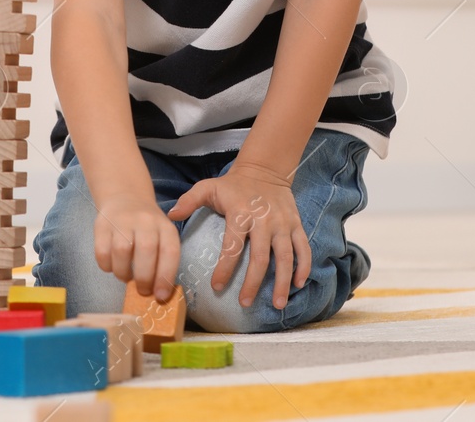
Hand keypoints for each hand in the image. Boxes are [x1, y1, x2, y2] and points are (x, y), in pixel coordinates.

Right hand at [94, 193, 181, 301]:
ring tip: (126, 277)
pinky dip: (107, 266)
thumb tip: (159, 294)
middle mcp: (146, 221)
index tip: (160, 296)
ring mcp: (123, 221)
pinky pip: (102, 251)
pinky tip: (112, 266)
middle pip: (146, 251)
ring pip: (122, 251)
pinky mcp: (102, 224)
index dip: (165, 276)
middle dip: (144, 278)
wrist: (126, 198)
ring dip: (123, 272)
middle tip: (142, 291)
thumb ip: (163, 261)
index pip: (170, 251)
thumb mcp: (162, 237)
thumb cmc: (147, 228)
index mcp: (165, 227)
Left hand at [167, 162, 310, 309]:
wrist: (265, 170)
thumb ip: (189, 200)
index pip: (232, 246)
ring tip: (278, 304)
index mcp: (240, 214)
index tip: (217, 286)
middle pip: (260, 257)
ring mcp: (282, 224)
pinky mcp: (296, 224)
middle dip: (253, 283)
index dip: (224, 268)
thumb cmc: (233, 185)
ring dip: (283, 282)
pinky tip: (298, 284)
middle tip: (245, 302)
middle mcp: (263, 221)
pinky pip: (303, 248)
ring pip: (285, 257)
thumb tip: (171, 215)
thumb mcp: (208, 187)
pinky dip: (303, 267)